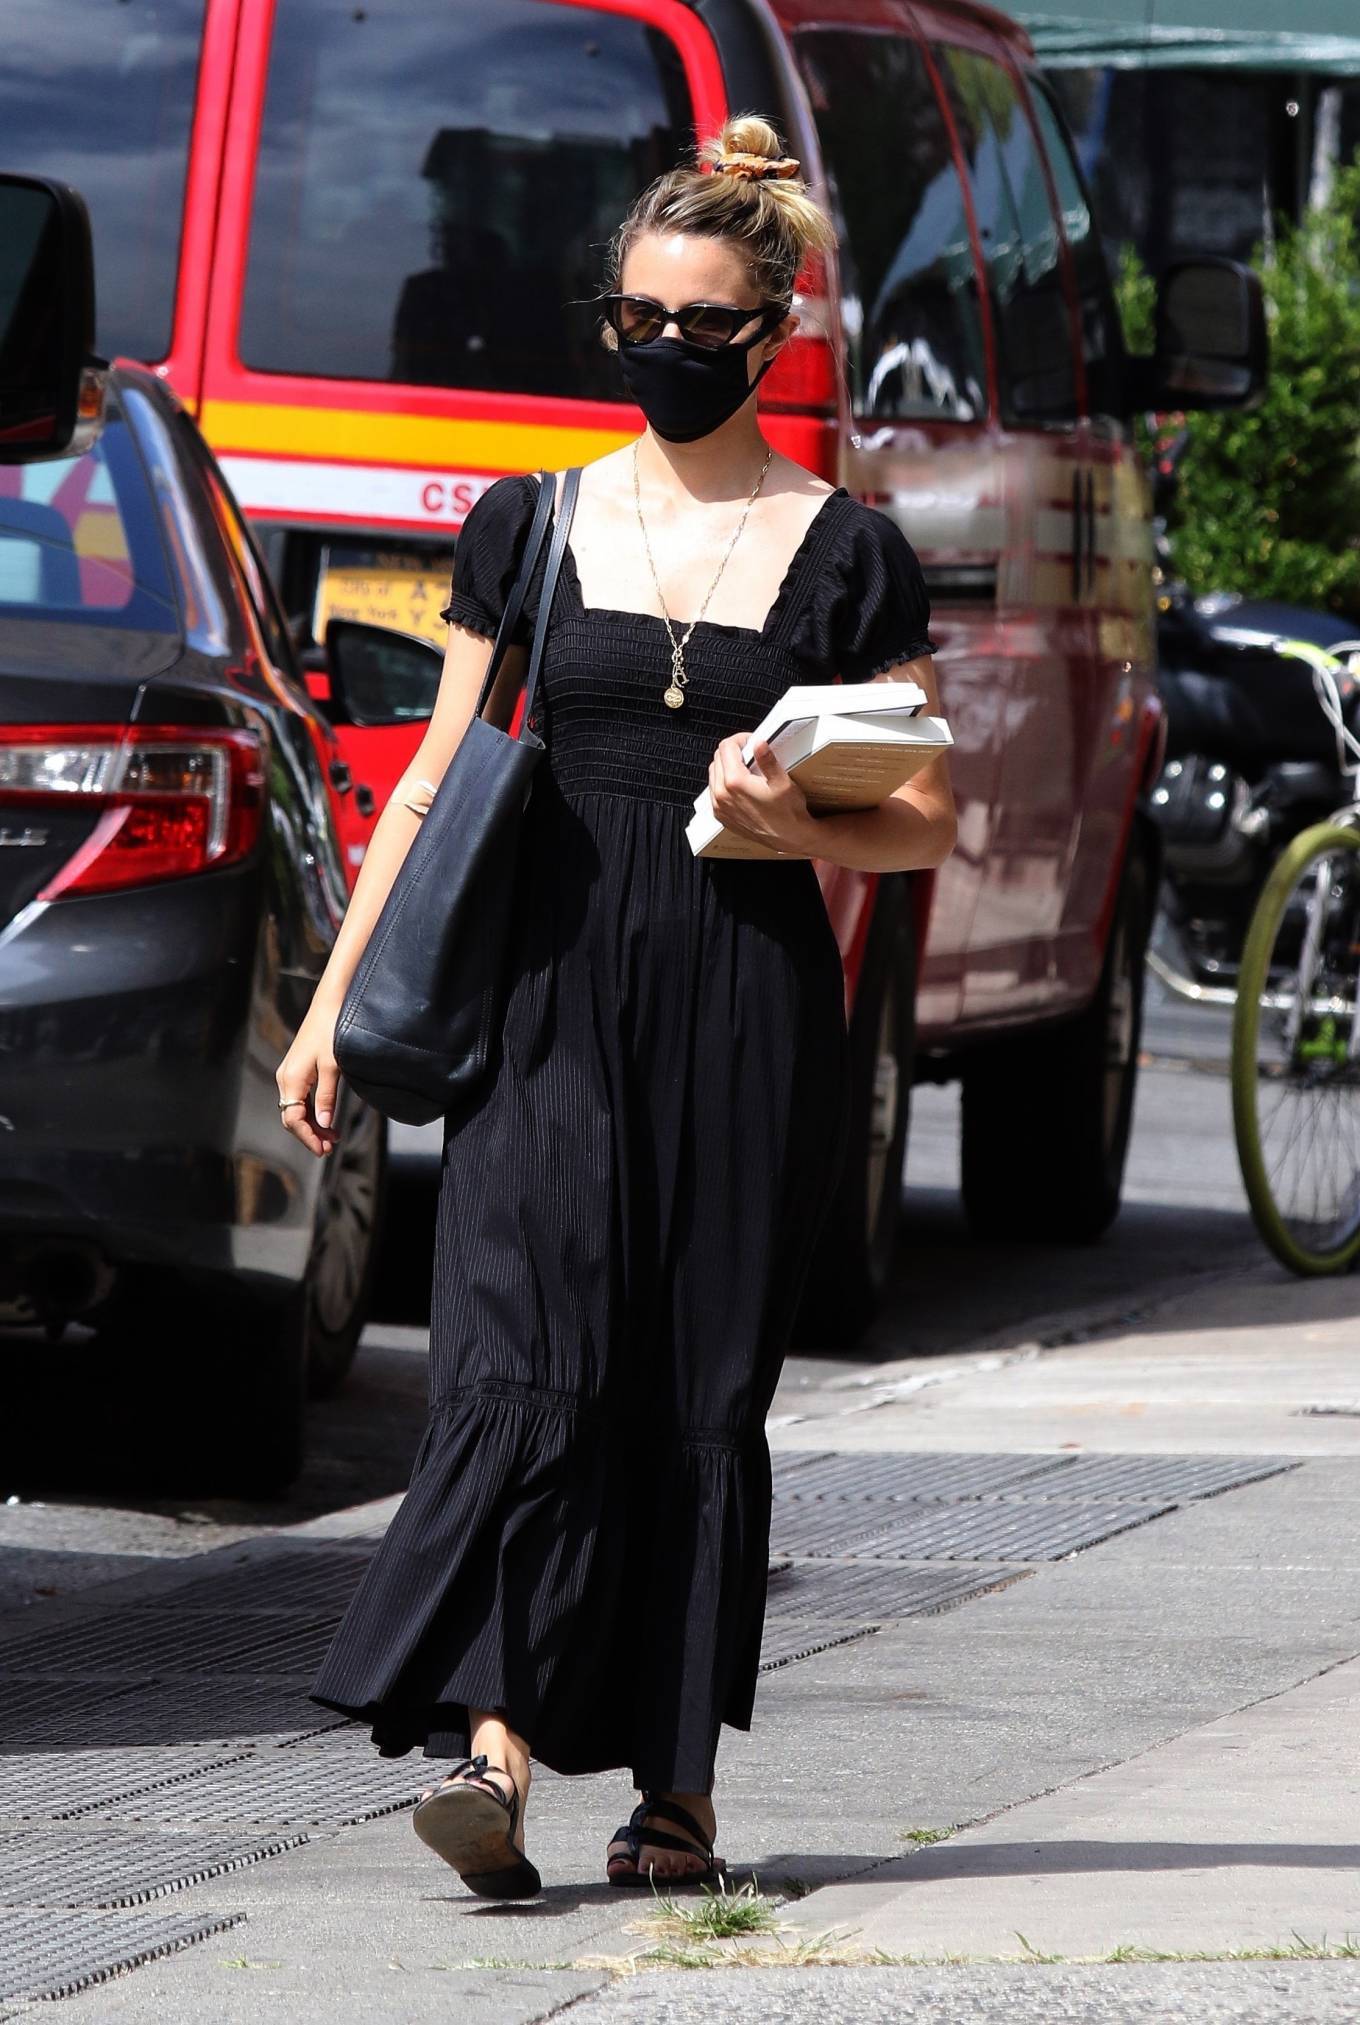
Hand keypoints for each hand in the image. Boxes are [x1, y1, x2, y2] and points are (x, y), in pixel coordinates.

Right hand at [276, 999, 341, 1157]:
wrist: (329, 1005)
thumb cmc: (332, 1032)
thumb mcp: (333, 1067)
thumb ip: (327, 1097)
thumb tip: (323, 1123)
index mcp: (291, 1080)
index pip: (293, 1119)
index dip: (308, 1137)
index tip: (323, 1150)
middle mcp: (285, 1079)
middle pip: (292, 1117)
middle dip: (310, 1134)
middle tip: (331, 1148)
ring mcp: (290, 1074)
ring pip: (297, 1109)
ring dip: (313, 1125)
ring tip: (332, 1138)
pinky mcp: (298, 1070)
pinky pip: (301, 1098)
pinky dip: (313, 1111)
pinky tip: (327, 1119)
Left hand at [707, 733, 816, 855]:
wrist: (789, 837)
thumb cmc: (788, 813)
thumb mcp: (782, 781)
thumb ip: (768, 760)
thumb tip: (759, 744)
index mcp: (735, 783)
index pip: (726, 747)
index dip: (739, 740)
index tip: (750, 742)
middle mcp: (722, 795)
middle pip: (717, 759)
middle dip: (732, 751)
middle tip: (749, 753)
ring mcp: (720, 807)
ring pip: (713, 774)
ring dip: (726, 766)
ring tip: (745, 769)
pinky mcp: (721, 816)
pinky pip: (714, 792)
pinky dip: (723, 783)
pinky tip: (739, 785)